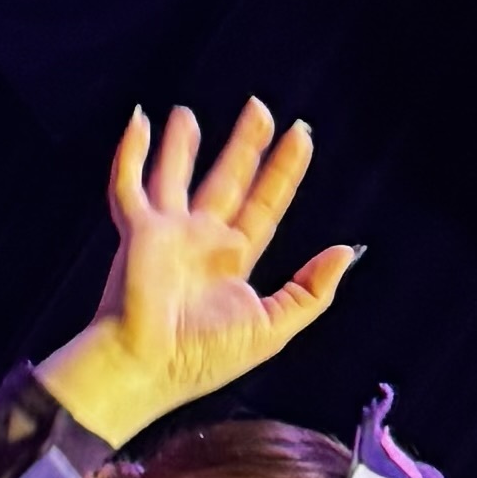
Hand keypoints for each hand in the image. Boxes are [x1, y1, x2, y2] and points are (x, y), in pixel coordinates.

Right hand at [37, 100, 362, 446]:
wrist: (146, 369)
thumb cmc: (203, 359)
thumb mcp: (274, 328)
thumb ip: (312, 291)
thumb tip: (346, 250)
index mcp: (232, 262)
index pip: (265, 205)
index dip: (284, 171)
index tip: (301, 135)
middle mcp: (200, 242)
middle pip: (228, 181)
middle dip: (245, 145)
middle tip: (260, 107)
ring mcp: (167, 234)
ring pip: (176, 176)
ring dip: (181, 145)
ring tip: (186, 113)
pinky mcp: (138, 232)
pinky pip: (130, 185)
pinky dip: (131, 153)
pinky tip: (139, 121)